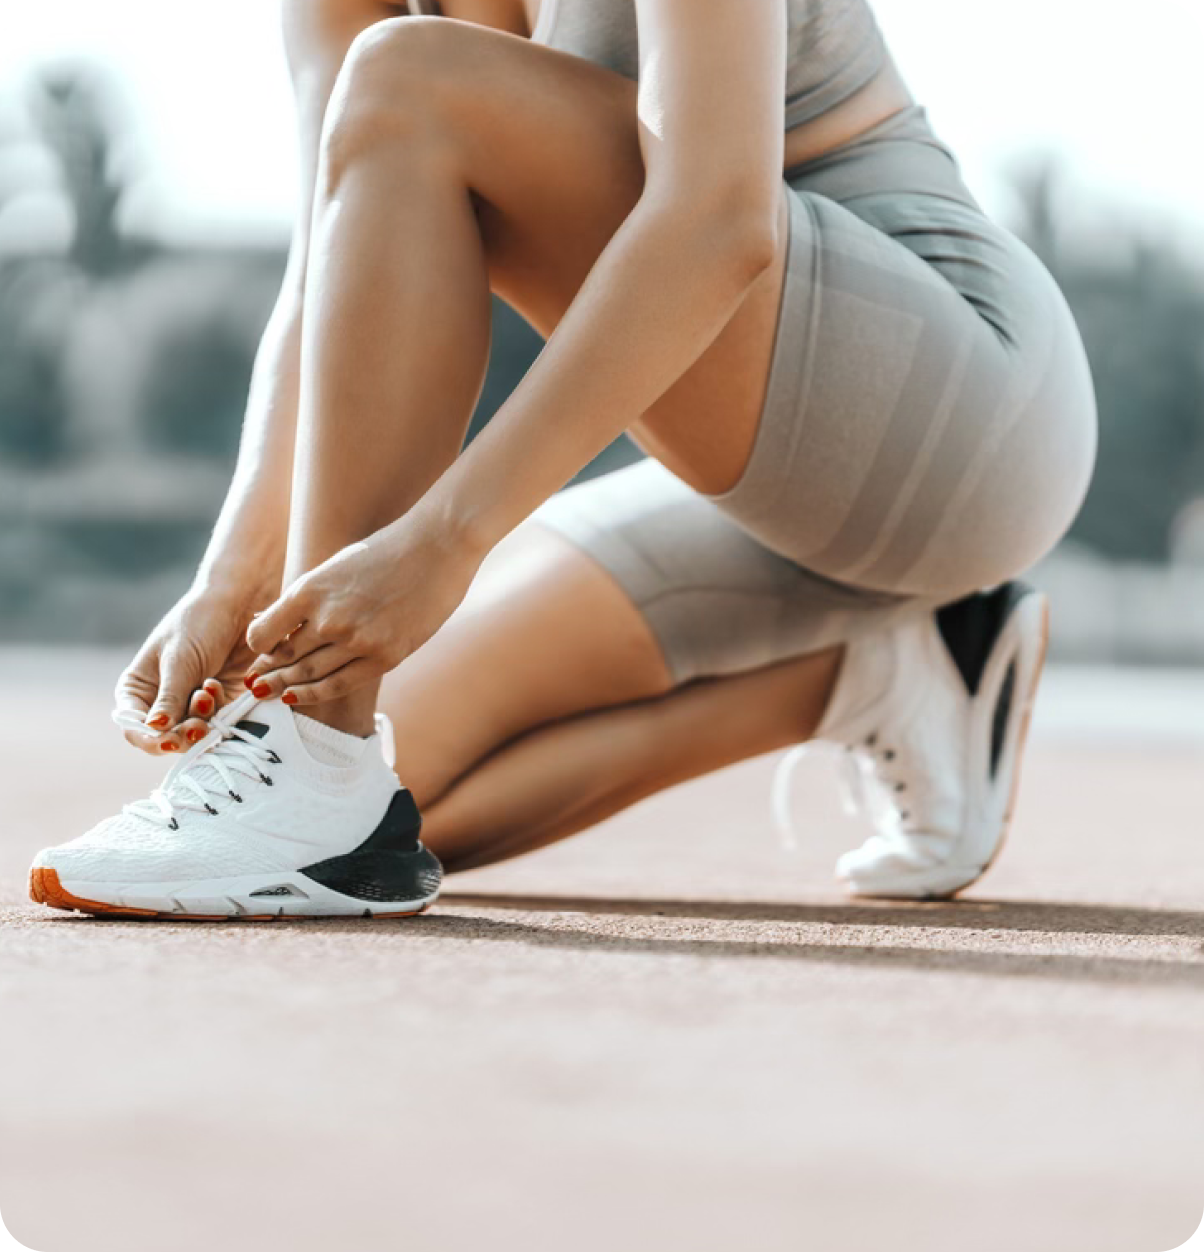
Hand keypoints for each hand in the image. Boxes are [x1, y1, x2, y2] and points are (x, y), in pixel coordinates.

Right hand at [115, 585, 267, 753]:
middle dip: (181, 735)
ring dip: (202, 722)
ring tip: (209, 691)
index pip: (133, 725)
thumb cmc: (200, 622)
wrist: (240, 604)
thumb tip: (155, 729)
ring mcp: (193, 703)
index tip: (167, 740)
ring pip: (193, 734)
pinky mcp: (222, 703)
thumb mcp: (179, 659)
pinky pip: (219, 723)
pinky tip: (218, 685)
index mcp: (140, 688)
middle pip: (164, 736)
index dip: (147, 738)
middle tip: (197, 727)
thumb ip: (170, 696)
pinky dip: (220, 712)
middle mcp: (163, 700)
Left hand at [244, 514, 480, 705]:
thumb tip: (271, 623)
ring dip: (286, 687)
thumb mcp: (335, 567)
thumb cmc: (386, 551)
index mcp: (309, 590)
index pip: (262, 634)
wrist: (438, 546)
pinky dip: (314, 694)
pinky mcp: (385, 656)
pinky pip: (340, 684)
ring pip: (309, 675)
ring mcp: (358, 641)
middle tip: (256, 685)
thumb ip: (307, 598)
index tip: (261, 652)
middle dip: (268, 673)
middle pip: (285, 658)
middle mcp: (329, 619)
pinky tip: (297, 698)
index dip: (258, 647)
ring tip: (272, 694)